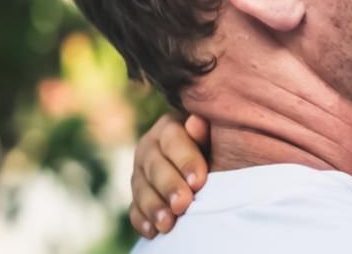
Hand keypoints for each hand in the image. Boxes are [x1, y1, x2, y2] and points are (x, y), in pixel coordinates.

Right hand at [129, 113, 209, 237]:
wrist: (209, 161)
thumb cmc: (217, 147)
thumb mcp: (214, 137)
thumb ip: (206, 132)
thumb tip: (196, 121)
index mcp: (170, 128)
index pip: (173, 141)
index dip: (185, 161)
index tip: (199, 181)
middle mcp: (150, 147)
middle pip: (155, 167)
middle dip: (169, 187)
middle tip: (182, 205)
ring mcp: (140, 171)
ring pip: (142, 188)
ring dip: (154, 207)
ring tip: (167, 223)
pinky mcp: (138, 193)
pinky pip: (134, 207)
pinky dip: (142, 220)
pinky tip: (152, 230)